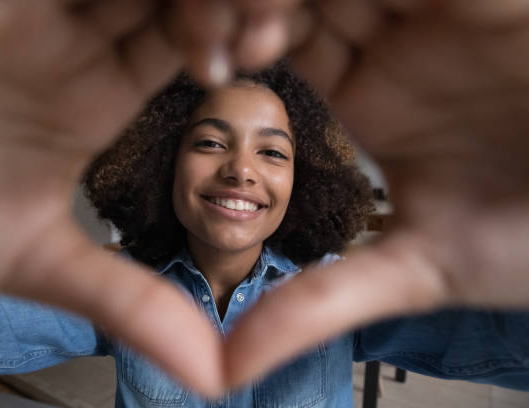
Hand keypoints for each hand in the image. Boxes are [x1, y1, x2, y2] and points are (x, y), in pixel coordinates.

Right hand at [0, 0, 231, 394]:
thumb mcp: (35, 259)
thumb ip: (126, 302)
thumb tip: (213, 374)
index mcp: (102, 99)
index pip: (196, 51)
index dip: (236, 43)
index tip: (259, 51)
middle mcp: (78, 43)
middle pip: (176, 0)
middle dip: (219, 4)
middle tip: (254, 18)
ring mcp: (37, 5)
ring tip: (216, 3)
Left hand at [223, 0, 528, 385]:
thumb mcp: (419, 269)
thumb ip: (321, 302)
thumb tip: (227, 367)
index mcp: (363, 93)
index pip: (270, 45)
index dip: (226, 45)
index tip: (209, 67)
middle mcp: (388, 40)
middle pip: (288, 1)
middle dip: (240, 9)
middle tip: (226, 37)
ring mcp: (430, 8)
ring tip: (259, 26)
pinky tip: (323, 8)